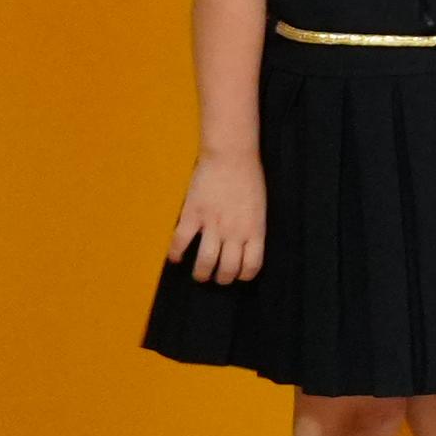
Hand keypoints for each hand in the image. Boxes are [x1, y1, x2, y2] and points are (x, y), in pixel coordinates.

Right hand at [168, 150, 267, 284]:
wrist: (231, 156)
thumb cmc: (249, 179)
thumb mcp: (259, 208)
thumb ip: (251, 228)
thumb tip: (244, 246)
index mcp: (254, 229)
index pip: (252, 265)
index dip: (244, 276)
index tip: (238, 276)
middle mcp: (235, 231)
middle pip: (228, 268)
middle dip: (222, 278)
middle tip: (217, 277)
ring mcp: (213, 224)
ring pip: (206, 261)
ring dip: (202, 273)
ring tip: (200, 275)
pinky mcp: (193, 214)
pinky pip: (181, 242)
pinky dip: (176, 254)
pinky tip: (176, 258)